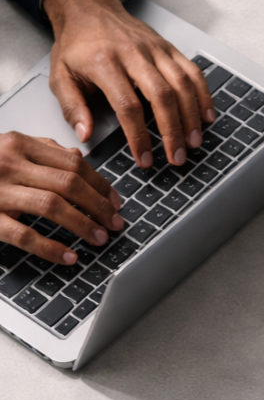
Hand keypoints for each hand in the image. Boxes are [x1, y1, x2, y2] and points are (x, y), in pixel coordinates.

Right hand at [0, 132, 123, 264]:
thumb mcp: (6, 148)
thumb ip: (41, 150)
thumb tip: (76, 157)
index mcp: (18, 144)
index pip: (74, 163)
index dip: (101, 185)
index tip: (117, 202)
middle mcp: (9, 163)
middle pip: (69, 183)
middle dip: (99, 207)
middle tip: (115, 224)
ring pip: (53, 206)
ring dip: (83, 225)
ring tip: (99, 239)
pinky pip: (24, 235)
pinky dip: (51, 248)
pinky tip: (69, 256)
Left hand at [42, 0, 213, 169]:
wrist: (88, 8)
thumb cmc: (77, 45)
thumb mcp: (60, 75)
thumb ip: (72, 108)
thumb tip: (85, 135)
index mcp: (104, 63)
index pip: (128, 106)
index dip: (139, 137)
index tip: (144, 159)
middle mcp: (133, 54)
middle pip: (162, 96)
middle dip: (173, 131)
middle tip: (177, 157)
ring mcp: (154, 49)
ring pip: (182, 84)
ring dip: (191, 117)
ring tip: (193, 142)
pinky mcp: (168, 47)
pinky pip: (192, 71)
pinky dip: (203, 95)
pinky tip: (207, 116)